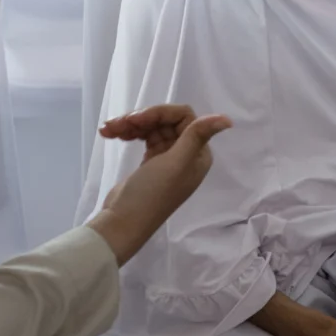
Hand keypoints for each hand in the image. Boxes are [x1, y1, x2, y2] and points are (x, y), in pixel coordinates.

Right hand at [85, 104, 230, 265]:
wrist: (123, 222)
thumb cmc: (152, 193)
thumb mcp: (176, 163)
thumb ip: (197, 137)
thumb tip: (228, 120)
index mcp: (198, 154)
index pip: (183, 117)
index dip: (159, 113)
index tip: (136, 119)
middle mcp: (186, 154)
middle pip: (166, 120)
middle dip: (141, 118)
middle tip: (117, 124)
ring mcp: (168, 158)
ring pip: (152, 127)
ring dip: (129, 124)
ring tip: (107, 129)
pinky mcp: (150, 162)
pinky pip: (142, 138)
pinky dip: (126, 133)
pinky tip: (108, 133)